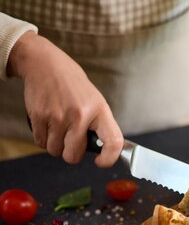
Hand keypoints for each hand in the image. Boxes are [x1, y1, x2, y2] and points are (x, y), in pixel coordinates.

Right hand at [7, 31, 122, 166]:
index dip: (109, 158)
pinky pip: (40, 142)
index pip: (113, 142)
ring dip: (55, 145)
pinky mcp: (39, 116)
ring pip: (55, 151)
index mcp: (99, 110)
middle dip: (71, 153)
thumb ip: (98, 124)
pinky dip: (43, 138)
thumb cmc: (71, 84)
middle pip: (73, 156)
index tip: (100, 161)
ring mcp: (58, 116)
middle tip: (70, 140)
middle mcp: (80, 114)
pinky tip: (47, 123)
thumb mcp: (94, 100)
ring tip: (58, 127)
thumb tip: (102, 150)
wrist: (44, 63)